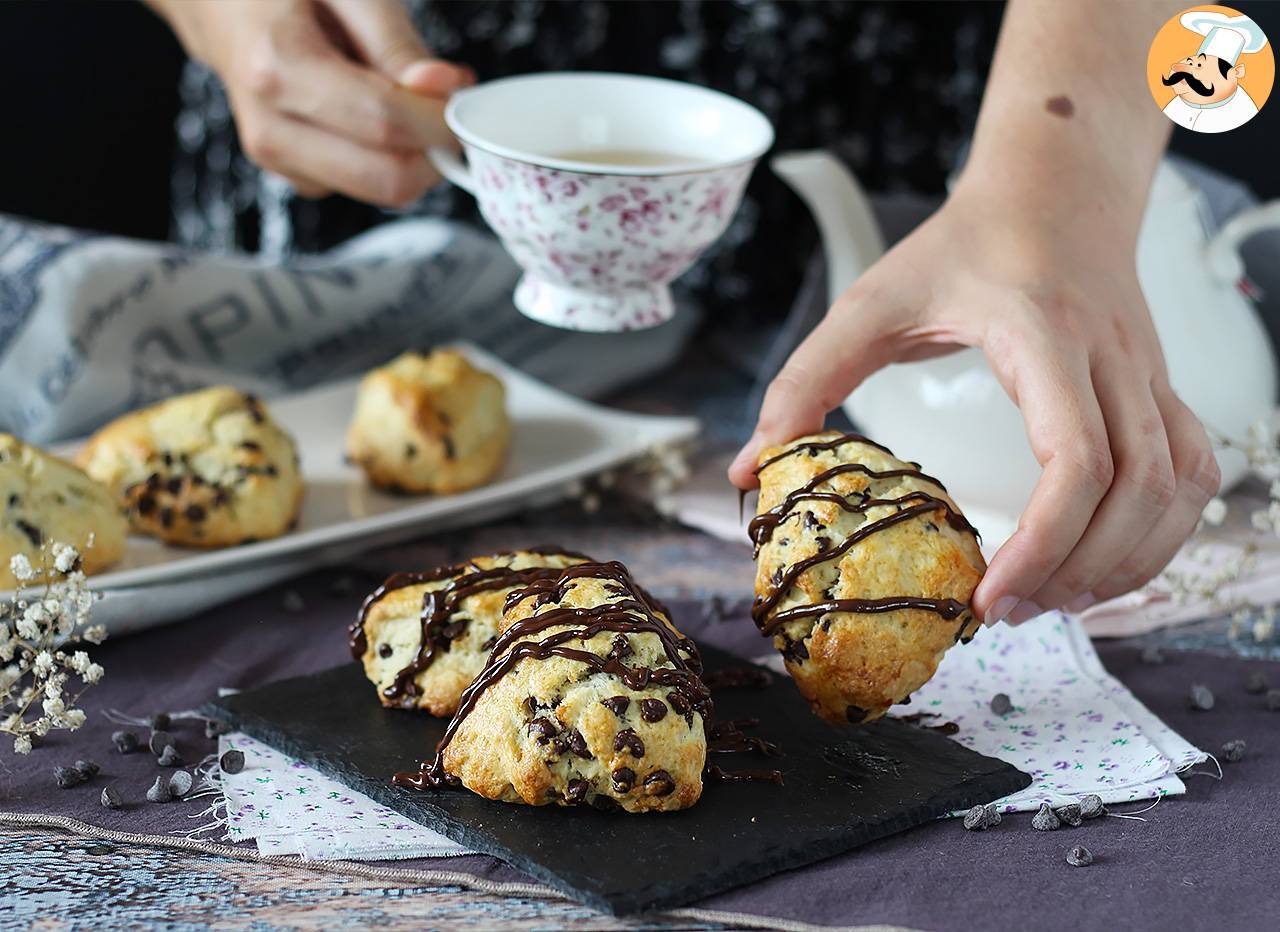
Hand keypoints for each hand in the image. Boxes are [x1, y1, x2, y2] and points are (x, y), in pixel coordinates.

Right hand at [150, 0, 472, 205]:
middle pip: (387, 179)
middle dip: (433, 149)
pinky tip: (373, 113)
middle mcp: (271, 129)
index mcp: (278, 69)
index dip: (440, 118)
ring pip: (381, 189)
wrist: (217, 8)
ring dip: (412, 153)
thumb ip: (395, 41)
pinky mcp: (294, 176)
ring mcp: (279, 161)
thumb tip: (444, 89)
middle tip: (444, 103)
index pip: (386, 124)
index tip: (460, 90)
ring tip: (400, 95)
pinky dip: (388, 157)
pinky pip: (365, 185)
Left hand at [728, 178, 1220, 624]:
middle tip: (1007, 614)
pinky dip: (1163, 532)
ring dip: (1127, 561)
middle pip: (1138, 490)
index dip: (1043, 543)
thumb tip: (751, 466)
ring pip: (1179, 489)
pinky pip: (1195, 473)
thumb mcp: (869, 302)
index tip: (988, 596)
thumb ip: (805, 380)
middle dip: (1079, 571)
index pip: (1078, 459)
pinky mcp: (1161, 388)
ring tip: (1054, 602)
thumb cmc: (962, 244)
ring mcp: (1149, 374)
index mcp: (1044, 335)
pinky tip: (1108, 564)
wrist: (1054, 189)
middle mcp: (1113, 359)